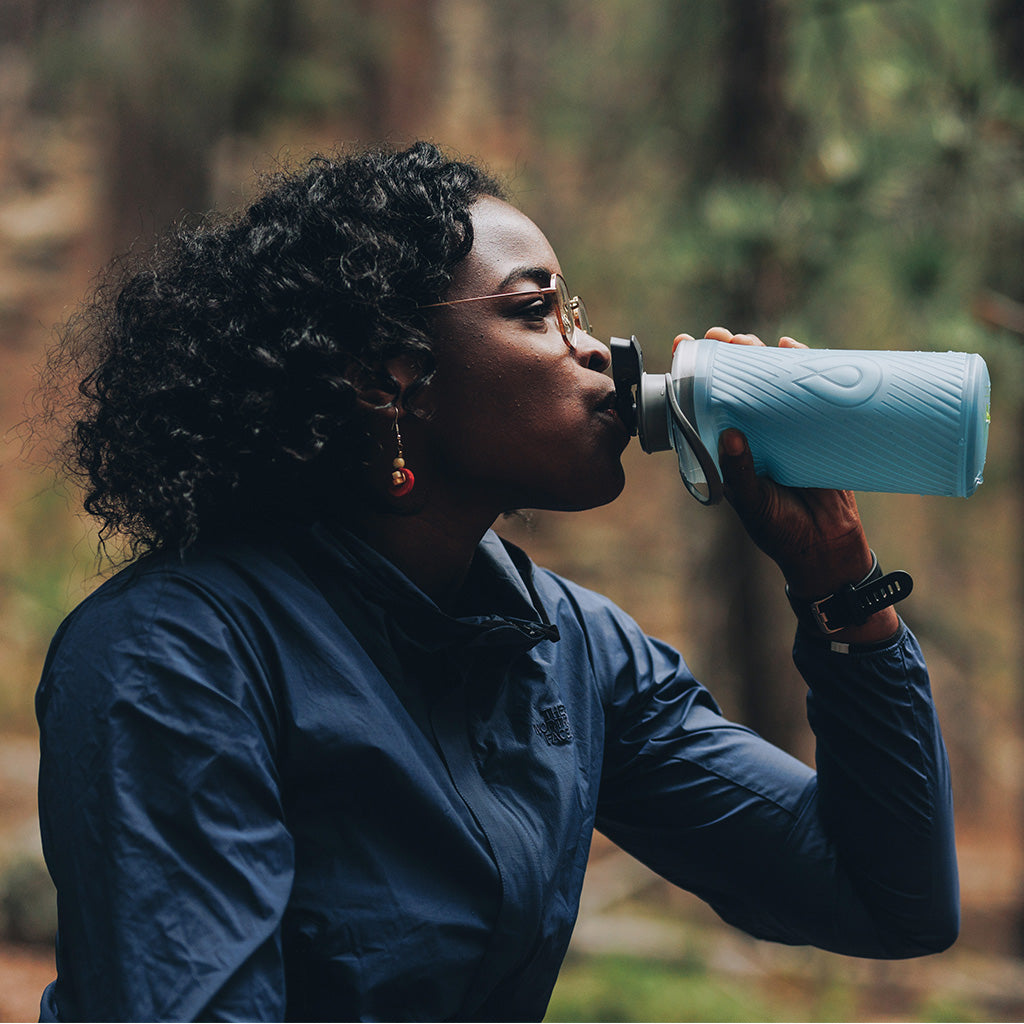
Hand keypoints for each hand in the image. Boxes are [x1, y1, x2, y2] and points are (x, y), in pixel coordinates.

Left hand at [680, 327, 899, 641]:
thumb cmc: (780, 529)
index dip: (691, 375)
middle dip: (726, 355)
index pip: (702, 404)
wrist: (827, 546)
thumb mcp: (752, 503)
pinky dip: (800, 364)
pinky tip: (790, 344)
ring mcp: (782, 427)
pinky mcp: (815, 427)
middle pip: (735, 383)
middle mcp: (750, 432)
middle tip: (720, 336)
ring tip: (747, 338)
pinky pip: (806, 390)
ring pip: (768, 380)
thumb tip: (731, 433)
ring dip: (758, 354)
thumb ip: (739, 473)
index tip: (682, 346)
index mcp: (725, 449)